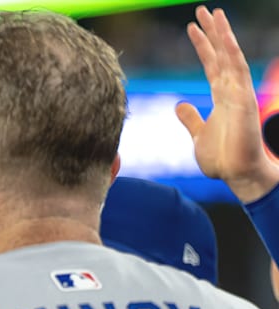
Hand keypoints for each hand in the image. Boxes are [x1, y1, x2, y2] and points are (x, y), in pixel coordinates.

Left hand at [175, 5, 278, 201]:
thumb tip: (180, 105)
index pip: (211, 64)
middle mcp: (231, 90)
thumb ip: (191, 118)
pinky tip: (225, 36)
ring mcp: (239, 93)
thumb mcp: (198, 135)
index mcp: (220, 97)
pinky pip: (238, 70)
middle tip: (201, 9)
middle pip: (221, 54)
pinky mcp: (243, 100)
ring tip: (213, 13)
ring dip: (222, 34)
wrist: (237, 175)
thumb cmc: (221, 158)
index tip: (191, 27)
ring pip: (230, 56)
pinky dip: (232, 52)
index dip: (202, 45)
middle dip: (212, 32)